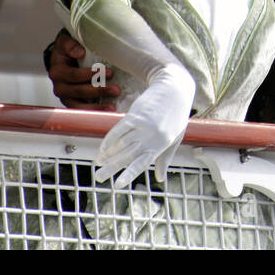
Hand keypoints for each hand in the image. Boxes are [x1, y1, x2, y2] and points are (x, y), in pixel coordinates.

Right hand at [47, 28, 119, 110]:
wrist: (62, 60)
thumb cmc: (66, 51)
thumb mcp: (65, 43)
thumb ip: (70, 45)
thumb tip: (79, 52)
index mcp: (57, 72)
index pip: (73, 75)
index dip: (90, 75)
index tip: (108, 72)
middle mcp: (59, 87)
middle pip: (78, 91)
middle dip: (98, 91)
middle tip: (116, 89)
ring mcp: (66, 97)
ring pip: (78, 106)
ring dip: (96, 107)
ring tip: (112, 106)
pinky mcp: (72, 104)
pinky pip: (82, 112)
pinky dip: (94, 113)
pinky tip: (107, 111)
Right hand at [95, 65, 194, 187]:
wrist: (175, 89)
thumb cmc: (177, 116)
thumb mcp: (176, 138)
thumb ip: (165, 158)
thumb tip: (160, 179)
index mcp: (161, 144)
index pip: (142, 163)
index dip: (128, 174)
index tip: (117, 185)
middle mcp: (150, 136)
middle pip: (127, 155)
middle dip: (112, 167)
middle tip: (98, 177)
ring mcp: (142, 125)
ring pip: (121, 143)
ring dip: (108, 154)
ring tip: (98, 163)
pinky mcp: (135, 114)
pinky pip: (119, 129)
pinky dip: (109, 139)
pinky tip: (102, 147)